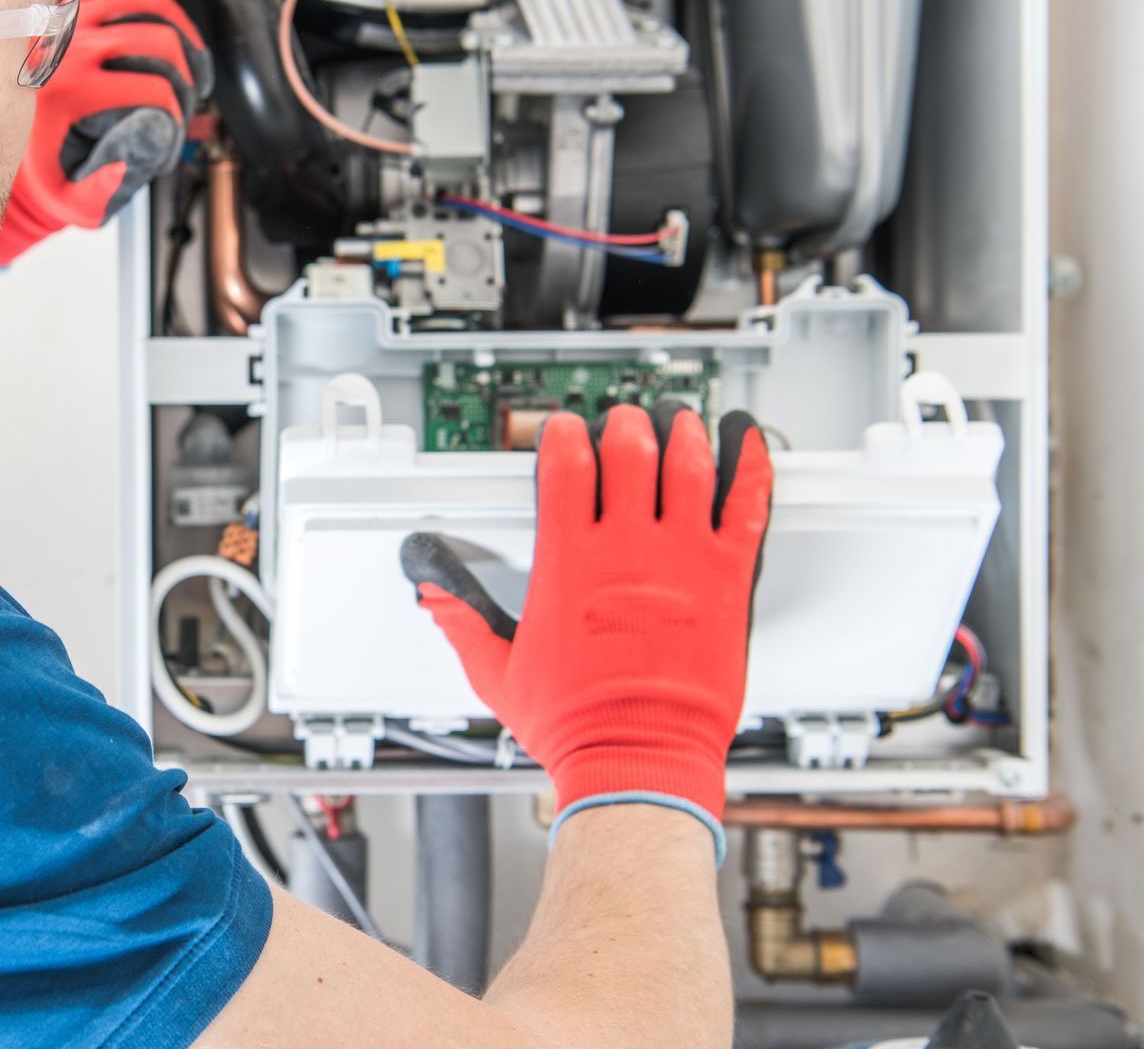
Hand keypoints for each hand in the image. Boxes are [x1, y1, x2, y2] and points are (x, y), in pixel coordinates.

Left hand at [0, 0, 212, 266]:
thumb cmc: (39, 163)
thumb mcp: (66, 195)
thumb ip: (101, 190)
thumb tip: (136, 157)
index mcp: (71, 91)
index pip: (152, 89)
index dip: (178, 112)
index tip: (175, 126)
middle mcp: (69, 47)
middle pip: (157, 39)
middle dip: (186, 73)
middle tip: (188, 96)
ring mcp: (71, 16)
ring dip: (180, 26)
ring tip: (188, 57)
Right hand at [400, 404, 771, 854]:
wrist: (639, 760)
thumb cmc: (576, 725)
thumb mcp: (497, 672)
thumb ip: (462, 623)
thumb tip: (434, 597)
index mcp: (568, 563)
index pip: (565, 466)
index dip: (562, 435)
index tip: (563, 430)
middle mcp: (626, 550)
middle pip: (629, 450)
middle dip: (624, 425)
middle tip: (624, 422)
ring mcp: (682, 560)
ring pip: (688, 466)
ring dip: (682, 433)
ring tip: (679, 422)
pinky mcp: (727, 581)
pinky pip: (747, 507)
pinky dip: (750, 468)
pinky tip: (748, 446)